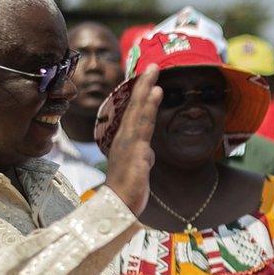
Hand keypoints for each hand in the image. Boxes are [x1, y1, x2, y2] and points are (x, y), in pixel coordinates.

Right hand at [104, 64, 160, 215]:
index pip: (134, 115)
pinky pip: (144, 127)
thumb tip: (148, 153)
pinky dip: (148, 109)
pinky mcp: (135, 153)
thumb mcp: (139, 171)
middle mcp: (124, 139)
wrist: (117, 208)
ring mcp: (129, 145)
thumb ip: (143, 158)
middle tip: (153, 66)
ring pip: (139, 114)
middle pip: (135, 108)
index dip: (142, 97)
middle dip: (144, 86)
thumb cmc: (127, 192)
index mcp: (125, 143)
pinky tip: (156, 95)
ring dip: (146, 93)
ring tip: (155, 76)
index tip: (149, 80)